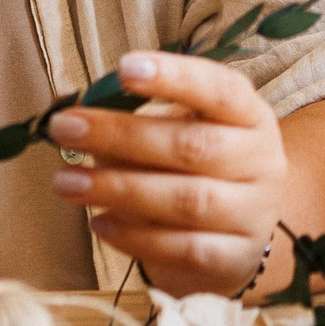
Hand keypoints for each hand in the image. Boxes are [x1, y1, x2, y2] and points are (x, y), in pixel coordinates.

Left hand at [47, 51, 288, 297]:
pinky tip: (98, 223)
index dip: (174, 77)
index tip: (124, 67)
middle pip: (193, 146)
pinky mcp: (235, 259)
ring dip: (119, 188)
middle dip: (122, 135)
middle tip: (65, 129)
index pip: (219, 89)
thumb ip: (128, 117)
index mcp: (249, 115)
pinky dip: (135, 237)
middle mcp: (260, 160)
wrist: (238, 235)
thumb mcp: (176, 132)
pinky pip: (183, 249)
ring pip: (187, 200)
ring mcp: (254, 212)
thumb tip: (63, 108)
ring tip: (66, 182)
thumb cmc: (197, 168)